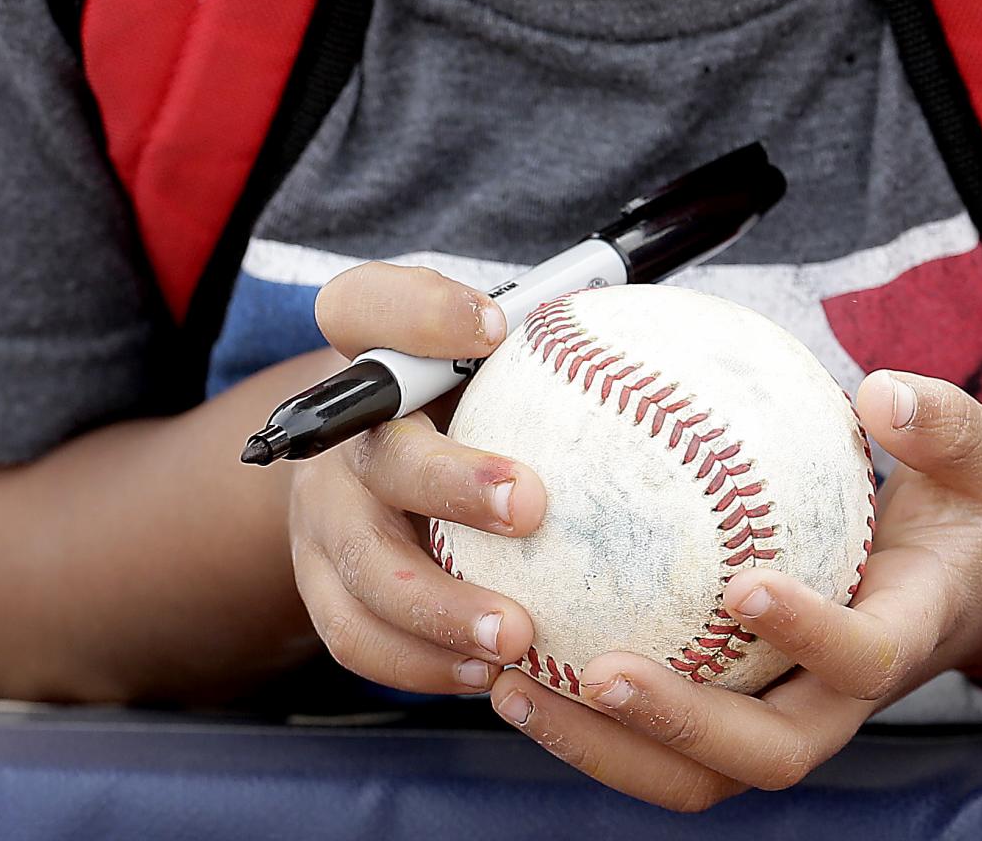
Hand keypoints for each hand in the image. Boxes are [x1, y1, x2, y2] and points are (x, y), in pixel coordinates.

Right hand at [288, 263, 546, 695]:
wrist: (378, 472)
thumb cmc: (471, 405)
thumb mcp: (498, 363)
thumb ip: (554, 350)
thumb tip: (662, 362)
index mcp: (376, 355)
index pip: (368, 306)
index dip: (422, 312)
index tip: (496, 329)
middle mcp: (341, 431)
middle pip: (378, 449)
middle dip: (450, 481)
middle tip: (531, 507)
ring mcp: (323, 512)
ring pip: (362, 564)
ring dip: (438, 606)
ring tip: (518, 636)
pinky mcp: (319, 584)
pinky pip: (354, 635)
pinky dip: (419, 663)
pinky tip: (486, 675)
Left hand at [486, 369, 981, 810]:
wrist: (976, 579)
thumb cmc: (970, 506)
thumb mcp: (981, 453)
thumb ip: (939, 423)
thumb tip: (879, 392)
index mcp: (906, 633)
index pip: (862, 660)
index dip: (806, 635)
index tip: (743, 585)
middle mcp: (843, 697)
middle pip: (766, 754)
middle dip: (679, 726)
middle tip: (596, 668)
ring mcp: (792, 713)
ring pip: (702, 771)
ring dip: (608, 746)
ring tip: (516, 685)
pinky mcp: (744, 708)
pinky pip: (666, 739)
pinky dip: (592, 723)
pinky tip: (513, 664)